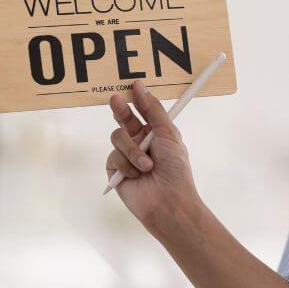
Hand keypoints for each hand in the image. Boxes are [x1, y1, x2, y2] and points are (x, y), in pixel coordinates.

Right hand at [104, 81, 201, 232]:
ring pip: (117, 137)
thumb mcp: (168, 134)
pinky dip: (126, 165)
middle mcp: (140, 143)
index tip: (133, 86)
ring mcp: (127, 157)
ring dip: (133, 151)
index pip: (143, 112)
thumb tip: (141, 87)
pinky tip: (136, 176)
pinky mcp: (116, 171)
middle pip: (124, 120)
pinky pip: (113, 157)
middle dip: (121, 110)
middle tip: (116, 100)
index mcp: (156, 134)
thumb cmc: (175, 169)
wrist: (168, 201)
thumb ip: (153, 111)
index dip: (137, 100)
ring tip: (147, 166)